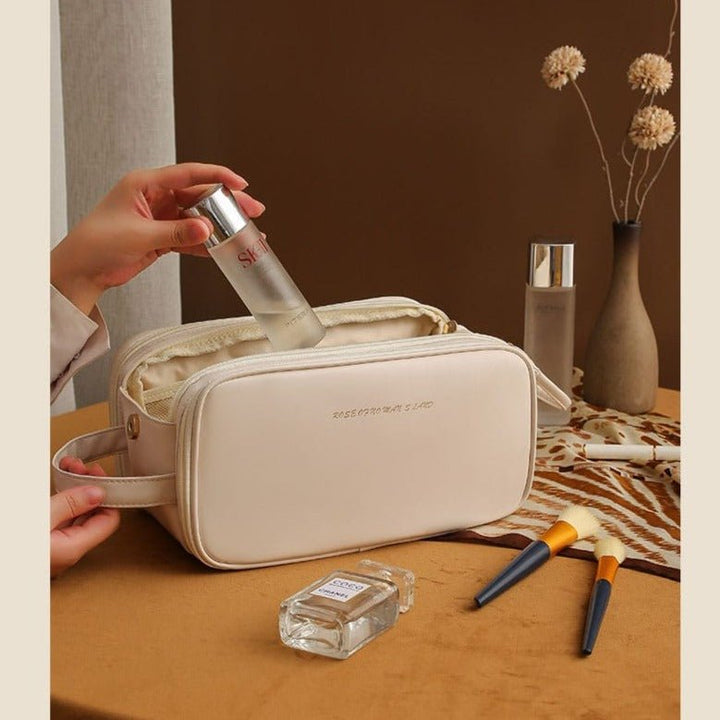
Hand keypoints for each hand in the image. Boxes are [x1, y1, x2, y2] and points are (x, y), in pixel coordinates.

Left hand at [50, 162, 265, 314]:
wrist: (82, 271)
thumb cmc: (96, 244)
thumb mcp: (139, 236)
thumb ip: (175, 232)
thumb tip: (207, 229)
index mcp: (145, 184)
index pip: (188, 174)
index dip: (217, 176)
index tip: (240, 183)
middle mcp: (155, 197)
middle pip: (199, 196)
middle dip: (227, 203)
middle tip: (252, 210)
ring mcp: (160, 217)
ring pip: (199, 217)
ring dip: (221, 226)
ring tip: (245, 232)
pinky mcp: (162, 237)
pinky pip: (191, 236)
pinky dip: (207, 243)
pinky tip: (224, 248)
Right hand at [51, 457, 120, 577]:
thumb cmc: (12, 546)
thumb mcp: (42, 517)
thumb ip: (71, 504)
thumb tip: (98, 493)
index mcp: (73, 548)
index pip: (110, 519)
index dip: (108, 494)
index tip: (98, 474)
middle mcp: (66, 552)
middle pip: (92, 515)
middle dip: (89, 486)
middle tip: (81, 467)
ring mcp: (52, 548)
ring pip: (73, 515)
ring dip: (73, 489)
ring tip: (68, 468)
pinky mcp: (40, 543)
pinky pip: (58, 519)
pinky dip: (60, 500)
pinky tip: (57, 486)